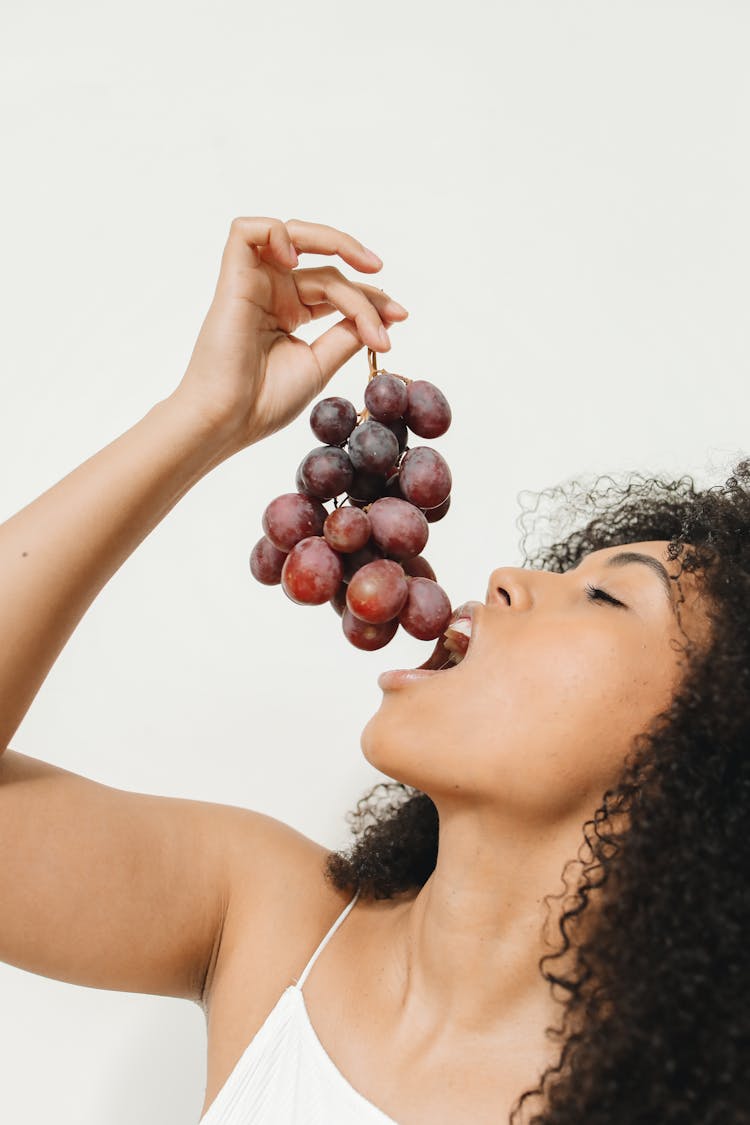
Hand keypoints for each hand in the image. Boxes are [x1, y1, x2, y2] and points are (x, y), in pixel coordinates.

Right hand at [172, 216, 408, 452]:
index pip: (337, 290)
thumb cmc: (264, 401)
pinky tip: (298, 264)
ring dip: (334, 242)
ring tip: (364, 264)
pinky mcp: (234, 278)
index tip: (399, 318)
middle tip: (392, 305)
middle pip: (327, 269)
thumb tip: (380, 316)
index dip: (371, 300)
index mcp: (289, 313)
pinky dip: (278, 234)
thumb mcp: (319, 364)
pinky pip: (248, 231)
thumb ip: (346, 335)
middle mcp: (273, 294)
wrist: (230, 419)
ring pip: (295, 236)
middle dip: (364, 284)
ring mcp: (254, 283)